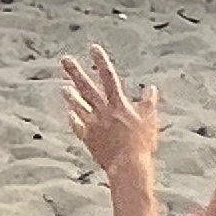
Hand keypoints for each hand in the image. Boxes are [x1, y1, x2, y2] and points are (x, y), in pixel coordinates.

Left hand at [58, 46, 161, 176]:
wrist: (127, 167)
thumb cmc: (142, 146)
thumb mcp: (149, 123)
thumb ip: (149, 104)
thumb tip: (152, 88)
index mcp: (118, 105)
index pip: (108, 77)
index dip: (100, 61)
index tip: (93, 48)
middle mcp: (103, 112)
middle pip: (87, 88)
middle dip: (76, 72)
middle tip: (65, 59)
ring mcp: (93, 125)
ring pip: (79, 106)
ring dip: (71, 96)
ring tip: (64, 87)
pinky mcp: (89, 139)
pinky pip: (78, 127)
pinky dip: (74, 119)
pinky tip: (70, 114)